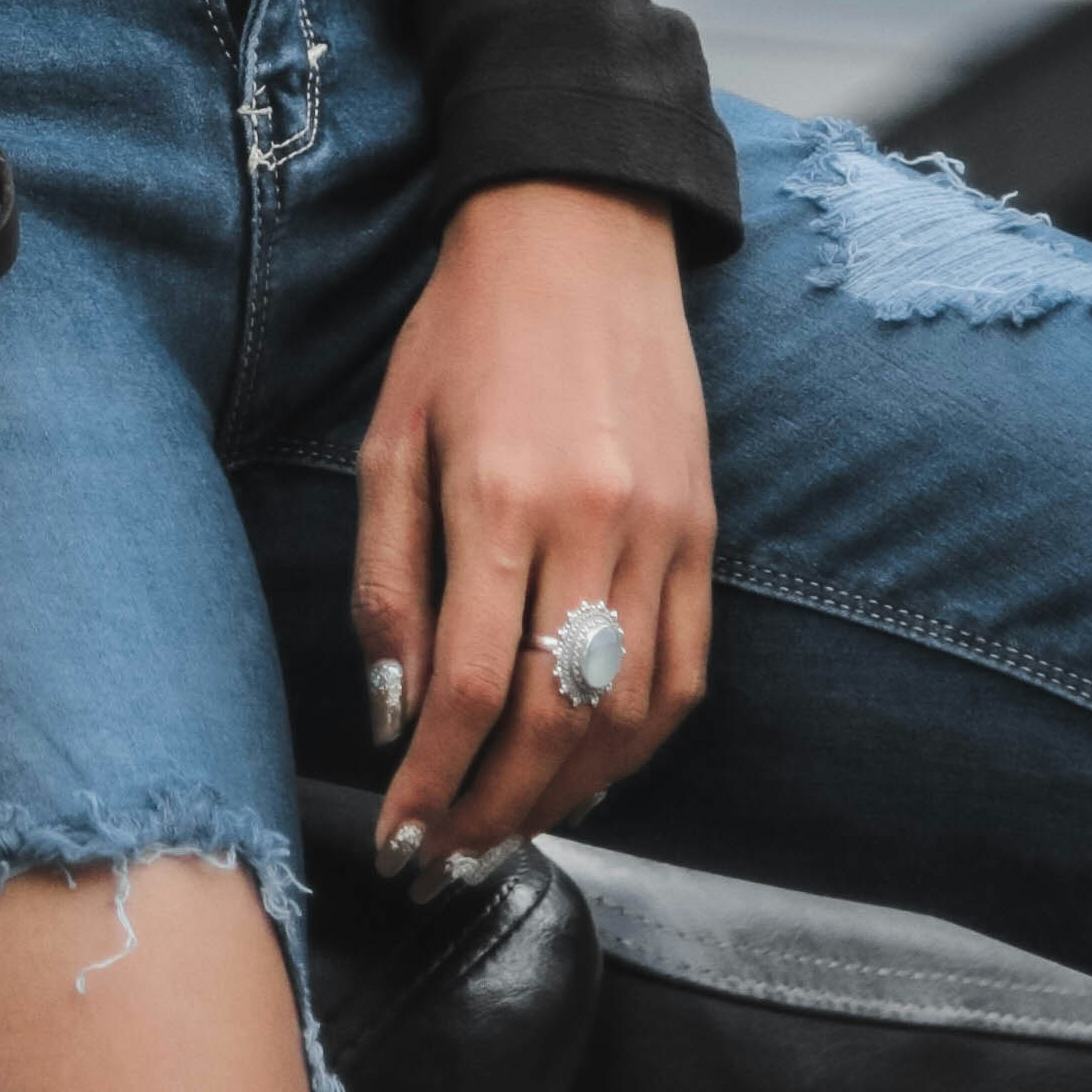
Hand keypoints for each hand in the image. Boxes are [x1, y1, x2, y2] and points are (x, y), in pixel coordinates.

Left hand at [351, 183, 712, 879]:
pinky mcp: (704, 529)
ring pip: (626, 712)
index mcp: (499, 495)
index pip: (465, 686)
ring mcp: (663, 530)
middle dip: (492, 810)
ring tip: (508, 830)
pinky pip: (684, 669)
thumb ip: (387, 579)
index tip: (401, 836)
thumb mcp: (391, 438)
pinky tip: (590, 771)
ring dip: (567, 793)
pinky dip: (638, 741)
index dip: (432, 782)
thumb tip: (392, 712)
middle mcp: (593, 521)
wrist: (580, 229)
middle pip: (548, 717)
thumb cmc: (464, 329)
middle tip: (445, 861)